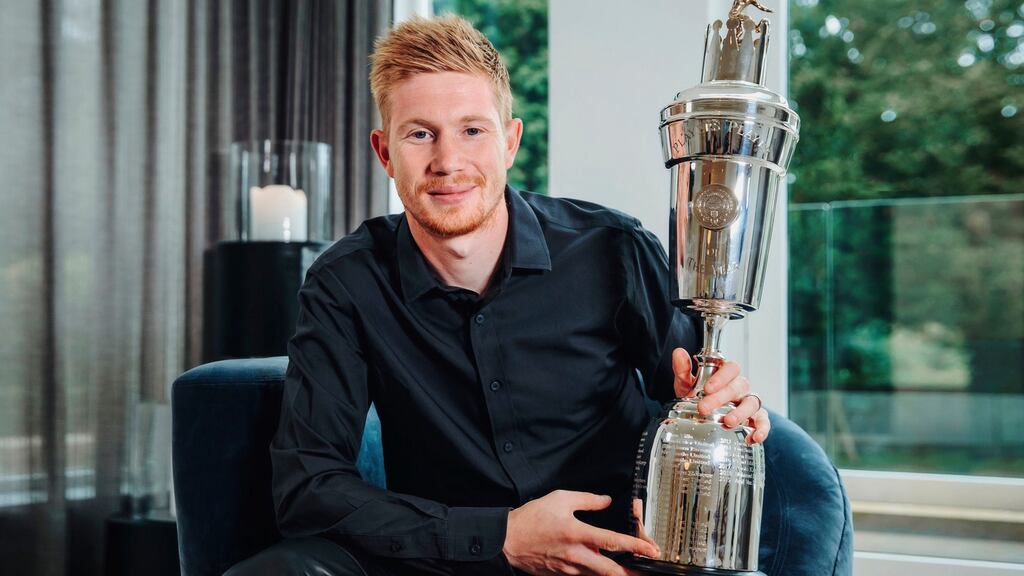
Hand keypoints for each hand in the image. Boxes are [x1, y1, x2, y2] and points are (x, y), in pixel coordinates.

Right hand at [503, 490, 658, 574]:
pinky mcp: (561, 575)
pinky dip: (594, 573)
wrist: (507, 541)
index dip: (636, 546)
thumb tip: (606, 501)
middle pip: (611, 569)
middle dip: (632, 572)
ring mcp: (569, 568)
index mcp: (578, 533)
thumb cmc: (531, 519)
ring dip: (615, 573)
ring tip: (628, 571)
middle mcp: (576, 555)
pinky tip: (600, 568)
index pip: (614, 541)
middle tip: (647, 572)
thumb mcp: (560, 499)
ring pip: (598, 575)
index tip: (651, 550)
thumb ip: (587, 499)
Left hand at [672, 348, 769, 443]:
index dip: (722, 377)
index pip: (731, 368)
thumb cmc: (698, 395)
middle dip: (722, 398)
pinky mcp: (755, 418)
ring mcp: (748, 402)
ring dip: (741, 413)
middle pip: (739, 386)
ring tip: (728, 422)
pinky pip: (763, 421)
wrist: (701, 415)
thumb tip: (678, 353)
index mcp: (725, 375)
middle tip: (704, 408)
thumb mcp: (687, 384)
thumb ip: (683, 370)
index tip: (707, 388)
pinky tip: (752, 438)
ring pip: (753, 403)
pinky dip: (761, 429)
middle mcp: (739, 387)